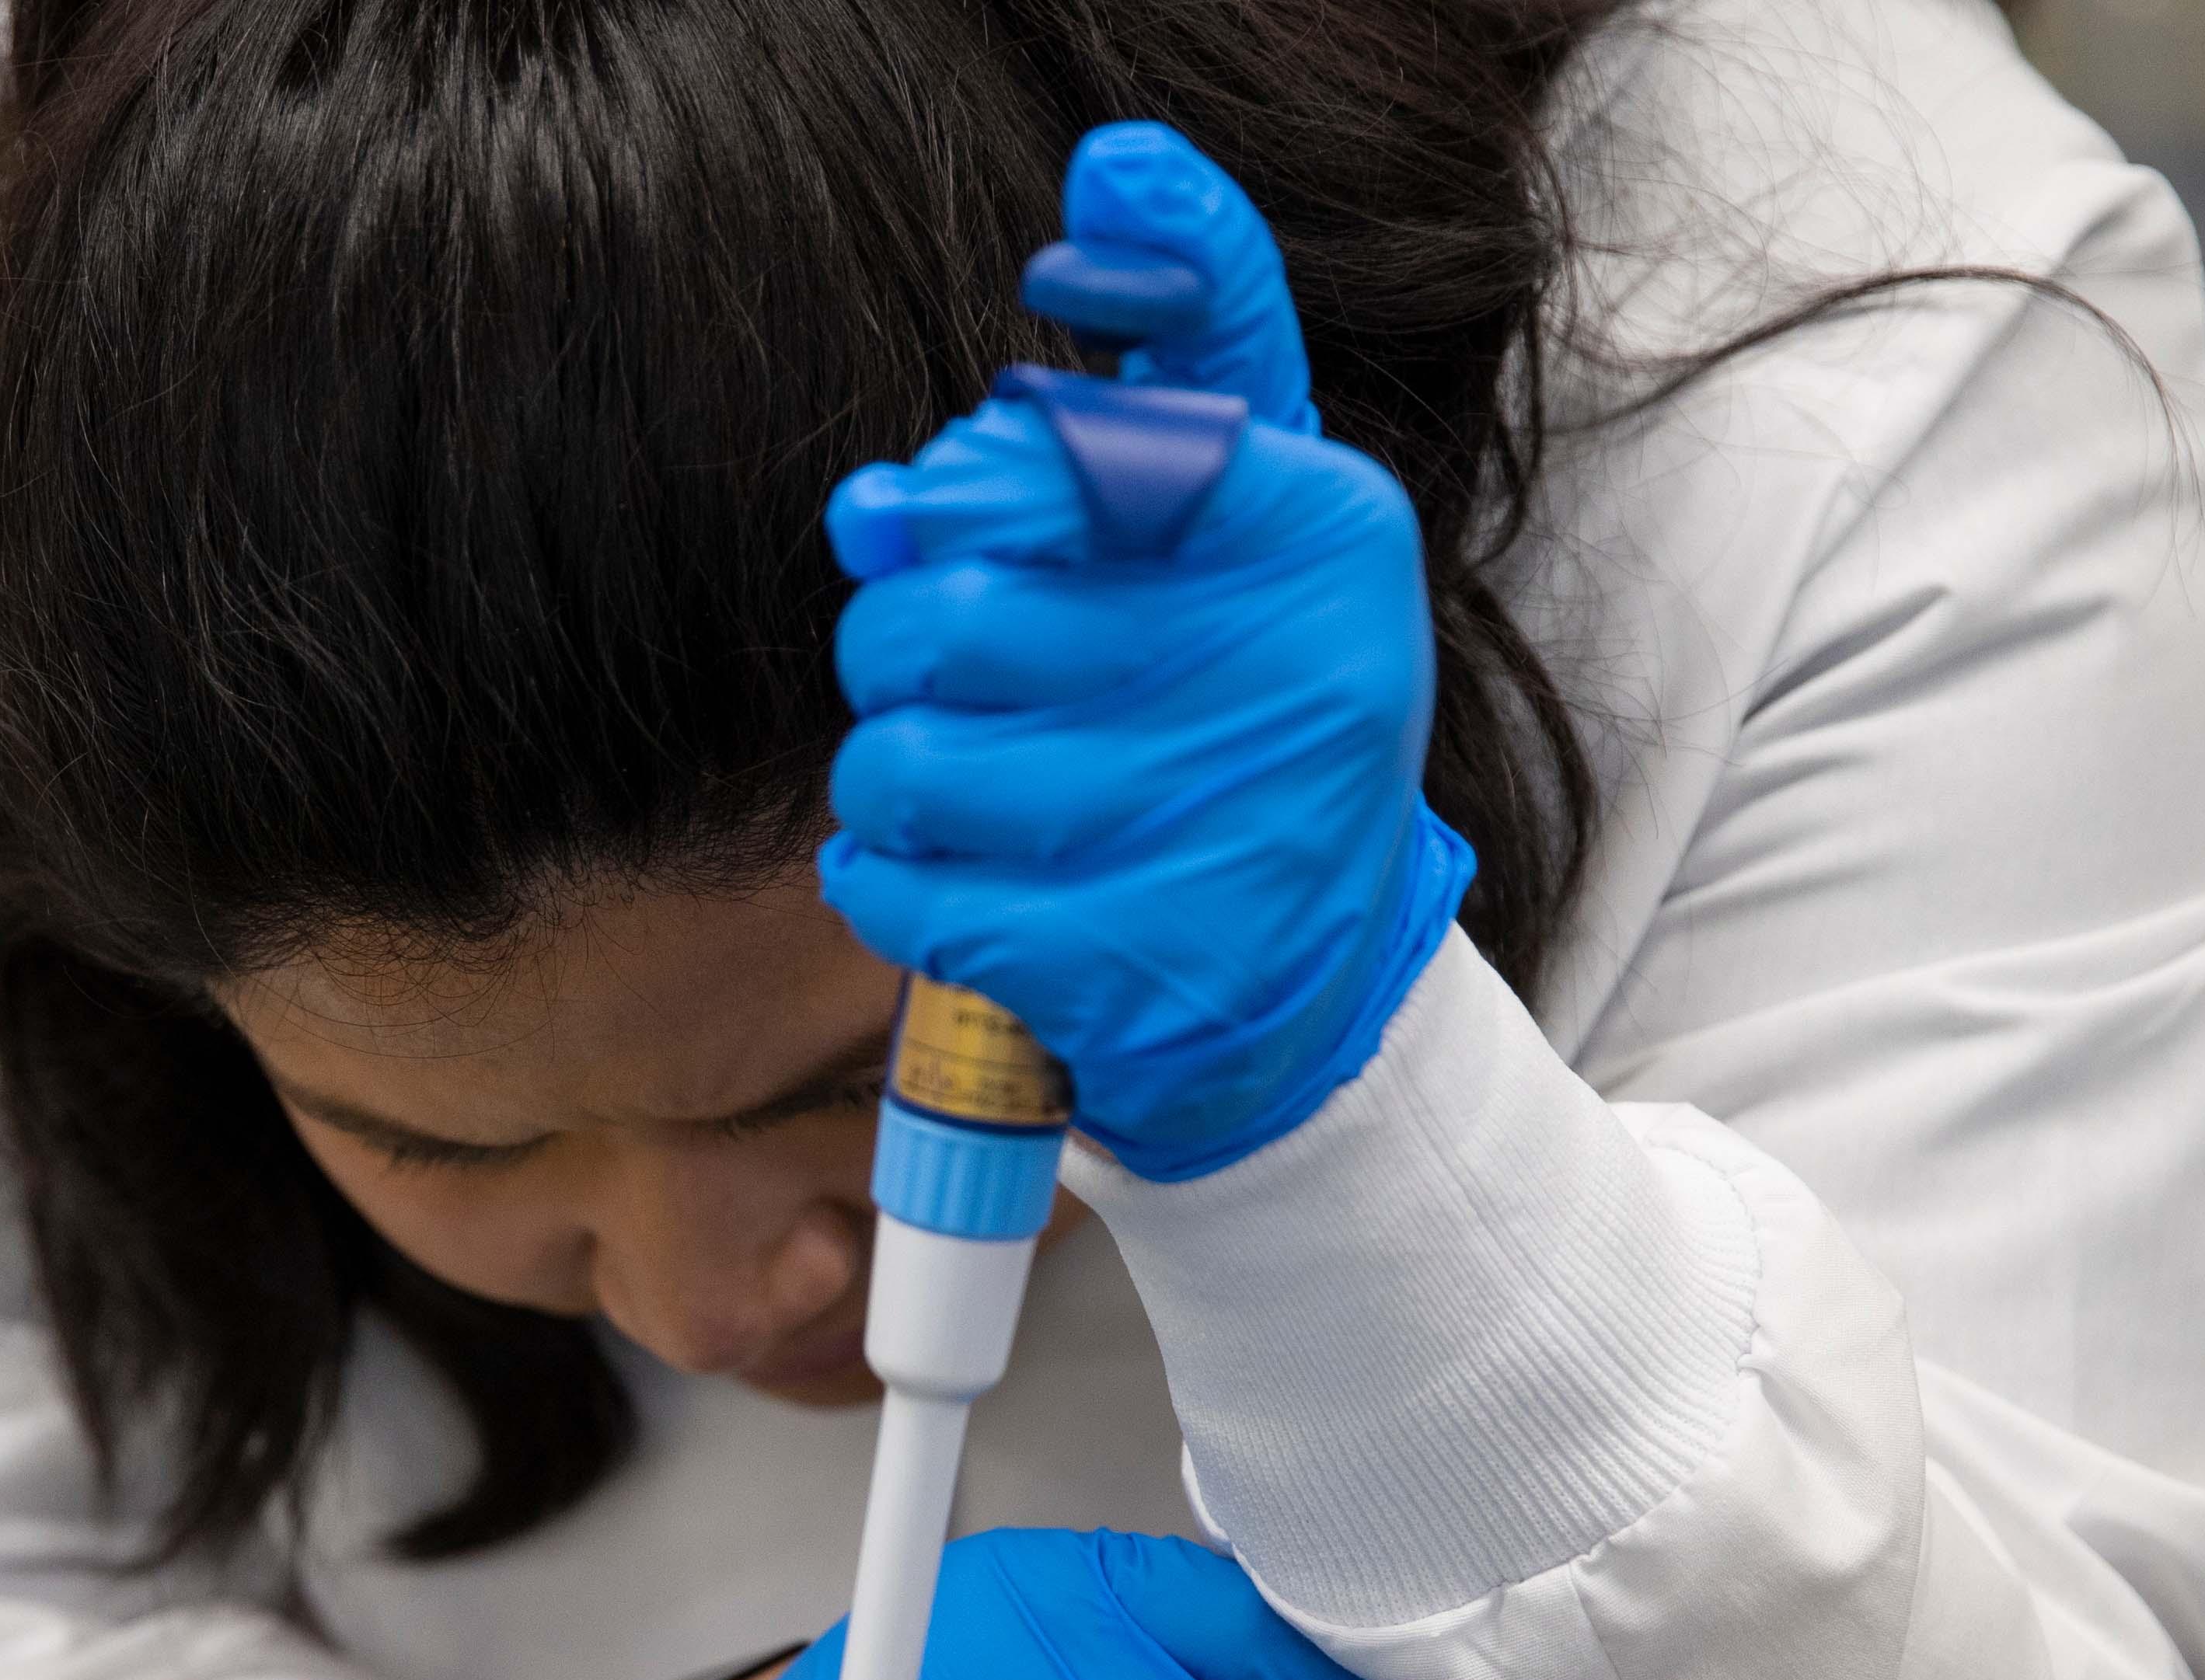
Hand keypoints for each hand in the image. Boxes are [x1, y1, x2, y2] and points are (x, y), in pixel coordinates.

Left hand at [817, 125, 1474, 1185]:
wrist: (1310, 977)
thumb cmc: (1239, 702)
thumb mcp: (1249, 508)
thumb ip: (1164, 355)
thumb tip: (1109, 177)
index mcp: (1319, 531)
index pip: (1069, 452)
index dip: (963, 491)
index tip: (936, 519)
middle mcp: (1284, 673)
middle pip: (950, 613)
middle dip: (898, 643)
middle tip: (933, 672)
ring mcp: (1207, 831)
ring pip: (902, 759)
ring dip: (888, 773)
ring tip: (954, 784)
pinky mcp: (1125, 965)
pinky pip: (896, 888)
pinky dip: (884, 878)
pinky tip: (948, 874)